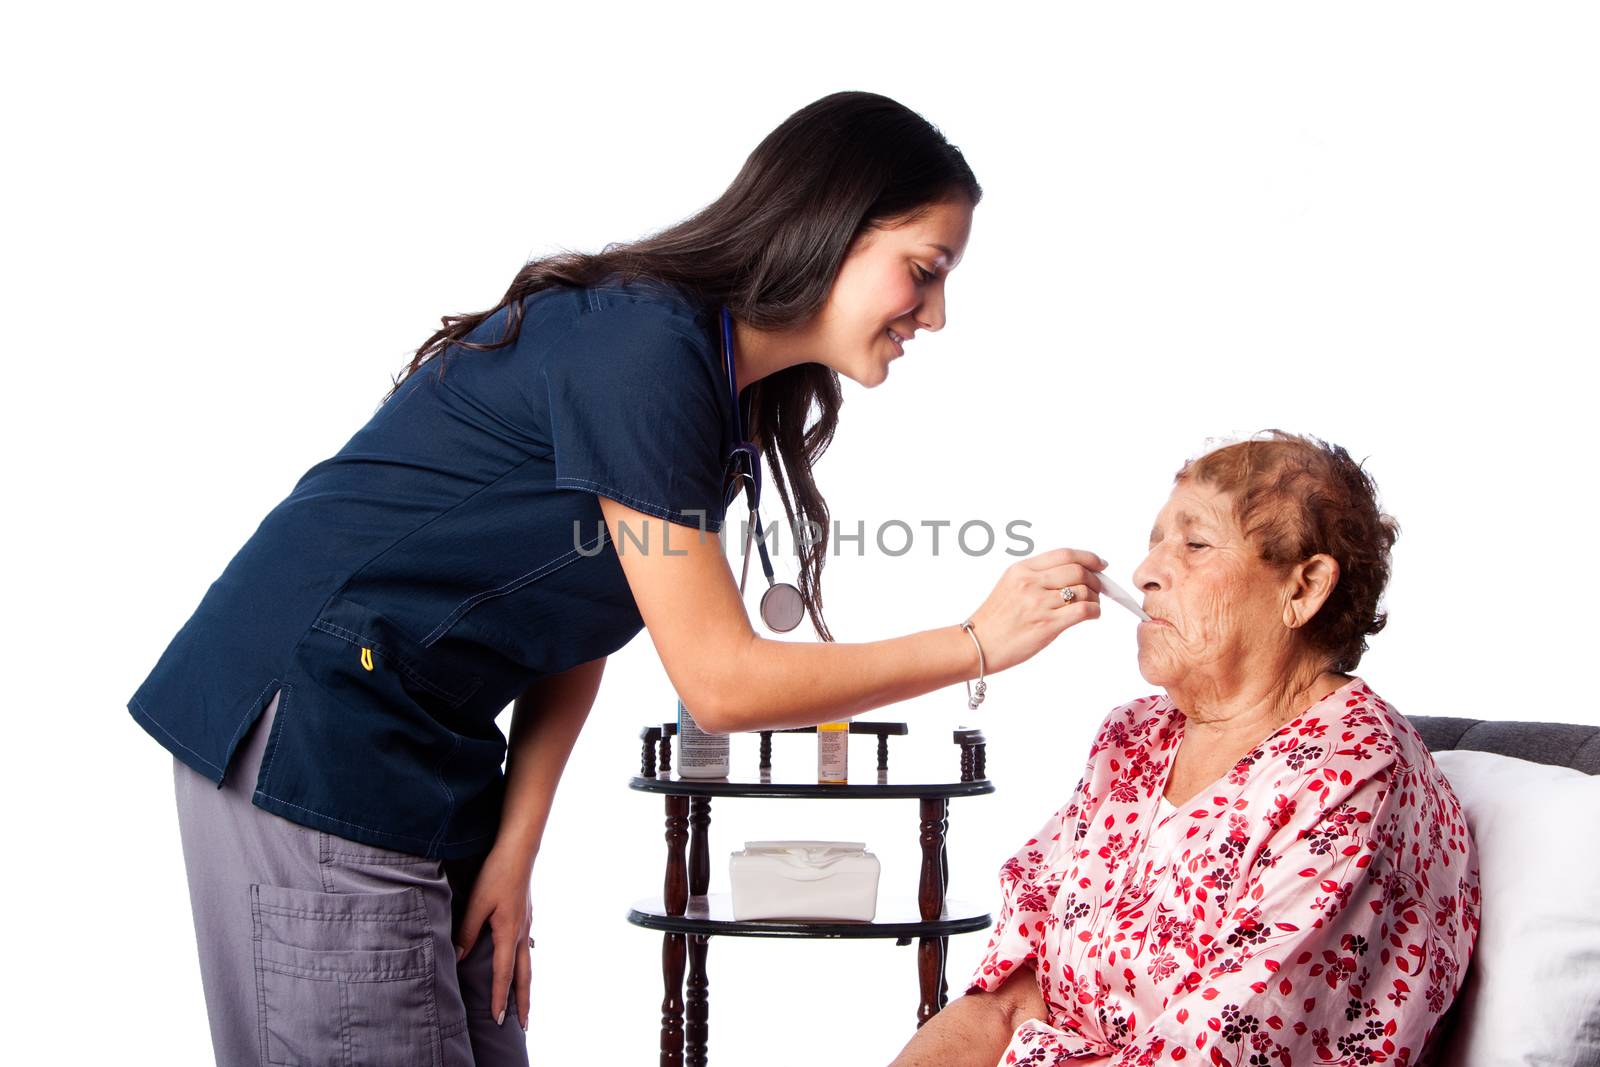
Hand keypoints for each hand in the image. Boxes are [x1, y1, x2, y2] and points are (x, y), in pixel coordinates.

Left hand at [453, 845, 533, 1028]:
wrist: (519, 850)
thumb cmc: (497, 874)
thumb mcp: (477, 903)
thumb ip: (467, 931)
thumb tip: (459, 956)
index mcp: (508, 933)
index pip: (504, 974)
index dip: (501, 998)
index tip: (498, 1019)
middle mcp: (521, 933)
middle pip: (524, 975)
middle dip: (523, 1001)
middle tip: (525, 1024)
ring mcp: (526, 923)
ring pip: (528, 962)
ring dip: (526, 984)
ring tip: (525, 1001)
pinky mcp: (526, 914)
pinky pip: (526, 947)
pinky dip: (525, 962)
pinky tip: (522, 959)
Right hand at [966, 547, 1105, 672]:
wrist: (979, 645)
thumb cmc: (994, 620)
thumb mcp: (1009, 585)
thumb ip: (1036, 576)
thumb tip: (1071, 573)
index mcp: (1021, 569)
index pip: (1064, 554)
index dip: (1088, 557)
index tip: (1099, 563)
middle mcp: (1030, 582)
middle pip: (1078, 570)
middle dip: (1095, 578)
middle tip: (1099, 587)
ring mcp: (1039, 603)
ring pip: (1084, 590)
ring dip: (1095, 597)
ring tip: (1092, 604)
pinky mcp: (1047, 624)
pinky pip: (1083, 610)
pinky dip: (1095, 610)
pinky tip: (1092, 615)